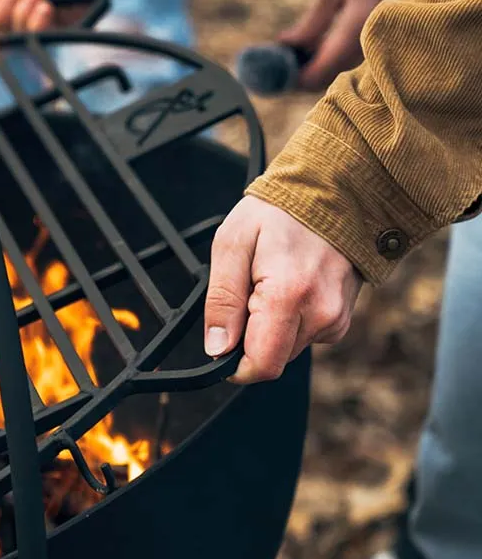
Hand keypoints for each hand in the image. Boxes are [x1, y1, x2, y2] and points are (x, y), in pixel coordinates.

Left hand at [204, 196, 361, 383]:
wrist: (336, 192)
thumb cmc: (279, 212)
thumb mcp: (232, 244)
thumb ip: (222, 300)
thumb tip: (217, 348)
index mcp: (289, 296)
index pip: (261, 365)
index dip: (234, 366)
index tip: (222, 345)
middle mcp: (320, 314)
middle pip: (272, 358)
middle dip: (251, 337)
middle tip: (249, 291)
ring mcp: (336, 318)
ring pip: (287, 348)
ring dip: (270, 326)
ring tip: (271, 282)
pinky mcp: (342, 319)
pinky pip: (305, 336)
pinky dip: (290, 319)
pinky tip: (292, 286)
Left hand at [281, 0, 389, 90]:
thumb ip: (311, 23)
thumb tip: (287, 48)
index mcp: (360, 24)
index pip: (325, 67)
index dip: (299, 78)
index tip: (275, 77)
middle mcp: (371, 38)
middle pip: (332, 74)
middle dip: (302, 76)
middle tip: (277, 66)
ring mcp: (375, 41)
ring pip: (338, 70)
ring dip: (312, 68)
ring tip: (288, 53)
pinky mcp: (373, 39)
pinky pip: (346, 59)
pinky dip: (324, 59)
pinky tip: (307, 47)